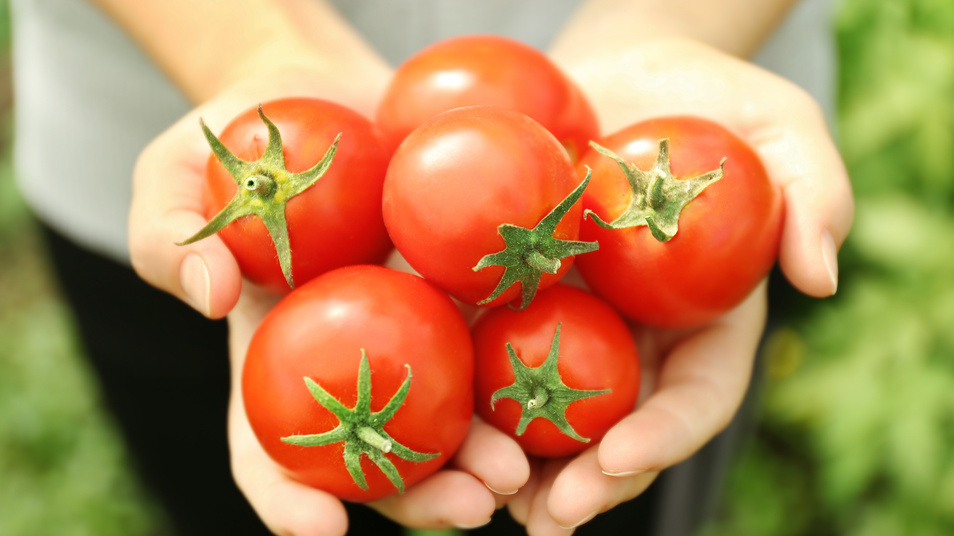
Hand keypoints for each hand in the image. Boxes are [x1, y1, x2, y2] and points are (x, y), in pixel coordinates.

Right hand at [128, 73, 531, 531]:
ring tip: (522, 472)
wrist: (321, 96)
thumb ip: (168, 235)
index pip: (270, 448)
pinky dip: (527, 368)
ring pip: (449, 412)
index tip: (320, 531)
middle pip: (379, 454)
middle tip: (471, 508)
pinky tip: (565, 389)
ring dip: (487, 453)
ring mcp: (411, 329)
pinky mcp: (463, 286)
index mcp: (272, 359)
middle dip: (421, 495)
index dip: (288, 497)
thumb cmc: (234, 142)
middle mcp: (349, 362)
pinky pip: (498, 333)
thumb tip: (207, 292)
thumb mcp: (173, 176)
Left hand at [508, 37, 853, 533]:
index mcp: (706, 321)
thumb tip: (821, 279)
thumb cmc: (711, 97)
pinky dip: (468, 399)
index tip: (624, 457)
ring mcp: (572, 323)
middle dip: (590, 479)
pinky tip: (442, 431)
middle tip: (552, 516)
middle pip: (618, 426)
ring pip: (549, 412)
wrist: (620, 74)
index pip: (697, 395)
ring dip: (520, 465)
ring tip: (488, 503)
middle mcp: (637, 338)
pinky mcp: (510, 296)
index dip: (666, 434)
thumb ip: (813, 192)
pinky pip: (486, 353)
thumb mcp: (781, 125)